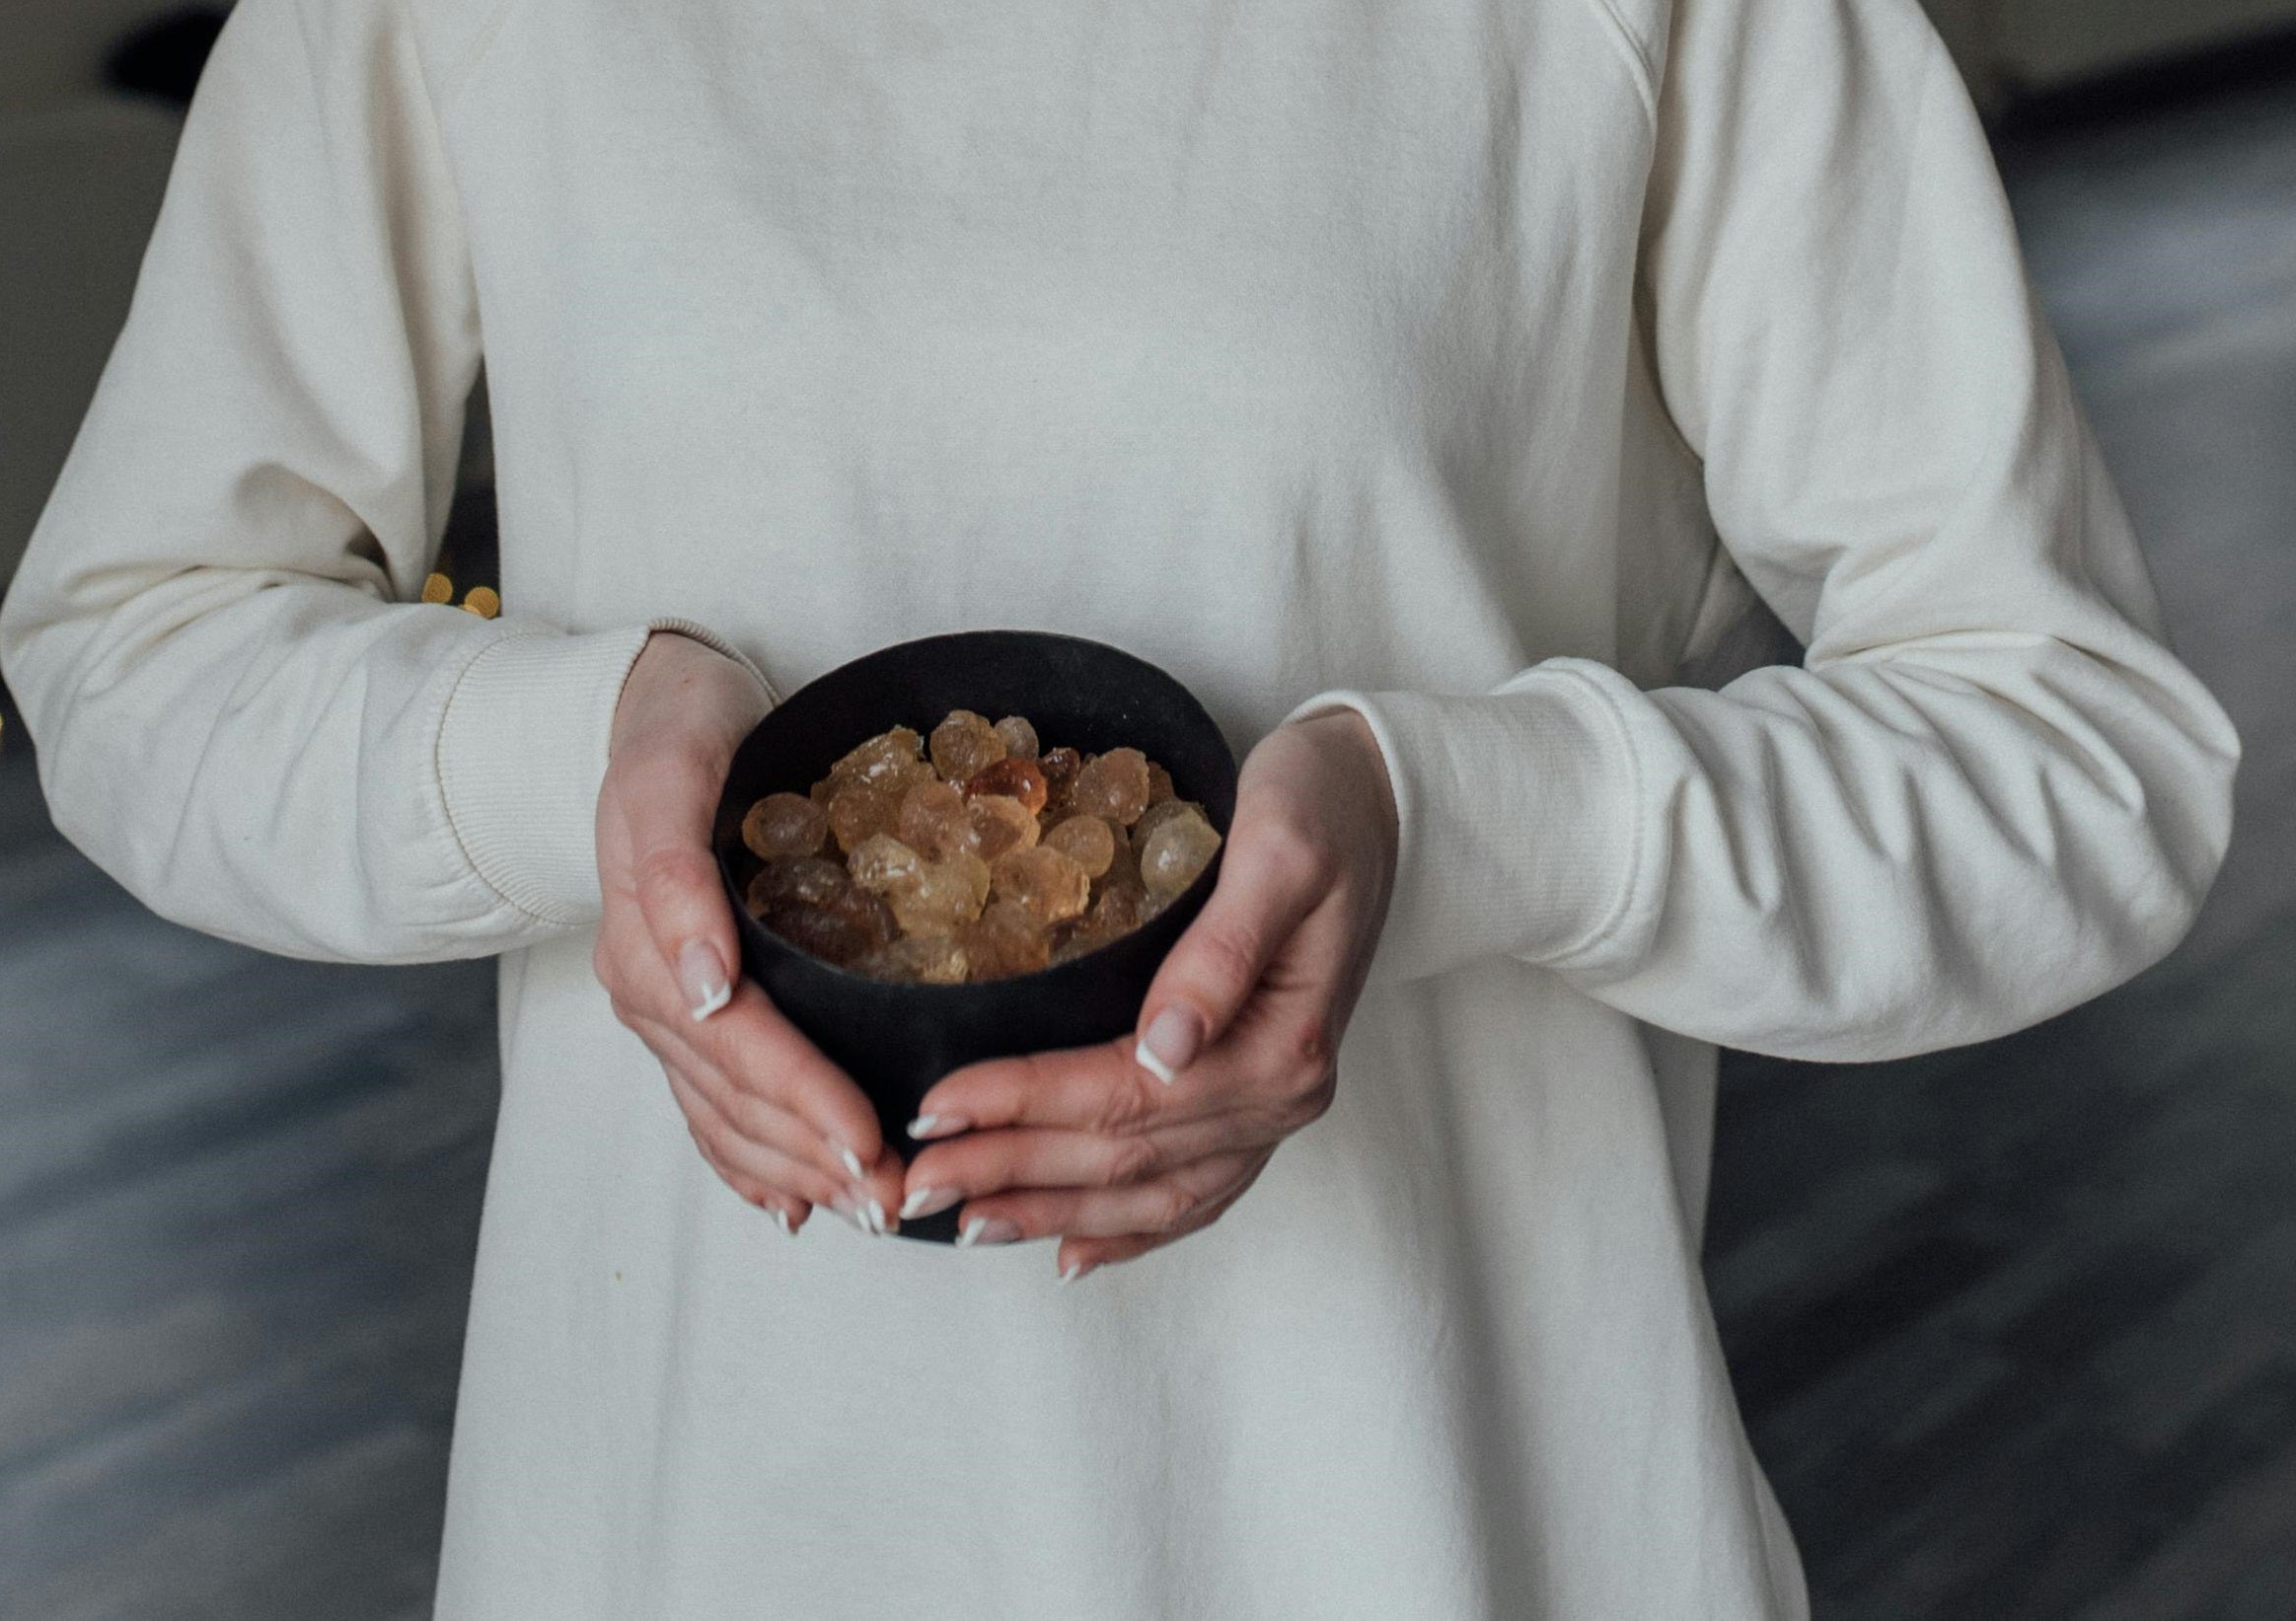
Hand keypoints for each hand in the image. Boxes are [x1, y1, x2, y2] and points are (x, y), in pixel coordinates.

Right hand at [593, 631, 909, 1235]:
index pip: (742, 1046)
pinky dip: (747, 1161)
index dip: (806, 1102)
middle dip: (815, 1159)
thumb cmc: (677, 735)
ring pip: (725, 1116)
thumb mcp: (670, 779)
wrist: (649, 710)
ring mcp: (662, 1008)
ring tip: (865, 1211)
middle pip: (737, 1100)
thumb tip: (704, 986)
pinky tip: (789, 1202)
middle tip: (896, 1203)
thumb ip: (676, 880)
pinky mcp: (680, 1009)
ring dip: (793, 1173)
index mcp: (648, 945)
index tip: (870, 1147)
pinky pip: (708, 1104)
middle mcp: (651, 991)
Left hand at [898, 710, 1398, 1278]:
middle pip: (1125, 1154)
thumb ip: (1222, 950)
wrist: (1380, 802)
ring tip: (964, 1224)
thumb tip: (1166, 1047)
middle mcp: (1282, 1094)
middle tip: (911, 1185)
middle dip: (1011, 1170)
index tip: (935, 1107)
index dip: (1024, 1104)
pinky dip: (1128, 1228)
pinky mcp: (1260, 1101)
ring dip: (1052, 1213)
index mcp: (1281, 1041)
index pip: (1126, 1094)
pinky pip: (1192, 1191)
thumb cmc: (1323, 808)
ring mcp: (1274, 1110)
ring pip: (1150, 1191)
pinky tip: (1068, 1250)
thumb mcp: (1278, 851)